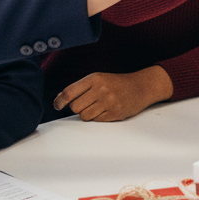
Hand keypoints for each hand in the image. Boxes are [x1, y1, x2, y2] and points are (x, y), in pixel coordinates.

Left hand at [54, 65, 173, 121]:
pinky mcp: (114, 113)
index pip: (69, 92)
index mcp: (94, 78)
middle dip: (78, 107)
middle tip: (87, 103)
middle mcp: (101, 89)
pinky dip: (98, 118)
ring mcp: (108, 102)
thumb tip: (59, 98)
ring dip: (88, 114)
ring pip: (84, 116)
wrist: (141, 87)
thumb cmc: (117, 83)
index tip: (57, 105)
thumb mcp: (99, 79)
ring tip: (98, 107)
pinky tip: (106, 110)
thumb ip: (80, 88)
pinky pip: (96, 121)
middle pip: (75, 107)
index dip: (59, 101)